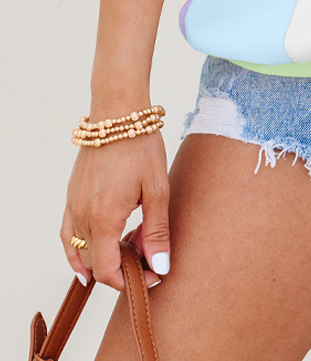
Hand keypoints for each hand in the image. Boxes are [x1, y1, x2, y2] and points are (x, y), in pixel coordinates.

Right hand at [61, 132, 169, 290]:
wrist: (118, 112)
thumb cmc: (140, 146)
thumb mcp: (157, 189)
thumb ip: (157, 232)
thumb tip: (160, 267)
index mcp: (103, 218)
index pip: (107, 271)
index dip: (129, 281)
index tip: (151, 275)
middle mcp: (82, 216)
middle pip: (95, 264)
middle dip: (121, 267)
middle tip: (147, 252)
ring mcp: (72, 206)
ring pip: (80, 252)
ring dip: (102, 258)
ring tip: (128, 247)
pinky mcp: (70, 197)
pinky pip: (68, 235)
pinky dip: (78, 249)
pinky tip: (93, 252)